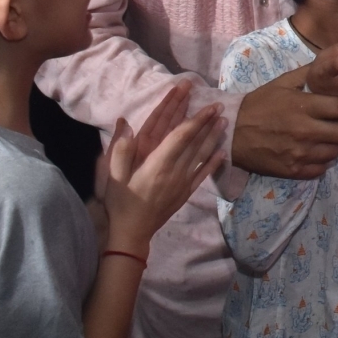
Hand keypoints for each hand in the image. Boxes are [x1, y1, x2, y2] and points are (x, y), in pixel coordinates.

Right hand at [97, 86, 225, 254]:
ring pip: (201, 155)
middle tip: (218, 104)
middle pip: (194, 142)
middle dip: (206, 122)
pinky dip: (214, 163)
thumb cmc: (121, 202)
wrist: (132, 233)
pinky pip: (203, 175)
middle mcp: (174, 171)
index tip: (206, 105)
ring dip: (213, 137)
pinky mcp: (185, 193)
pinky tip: (223, 153)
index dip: (195, 119)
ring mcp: (182, 182)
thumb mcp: (113, 176)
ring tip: (224, 121)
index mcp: (157, 164)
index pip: (180, 136)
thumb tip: (125, 122)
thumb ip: (119, 149)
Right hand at [232, 64, 337, 178]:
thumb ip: (310, 73)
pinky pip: (321, 168)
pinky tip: (320, 150)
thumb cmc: (260, 104)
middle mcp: (305, 131)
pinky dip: (325, 159)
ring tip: (333, 136)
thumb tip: (335, 59)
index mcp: (305, 106)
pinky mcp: (293, 169)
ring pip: (335, 152)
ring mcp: (300, 152)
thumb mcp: (283, 82)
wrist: (232, 132)